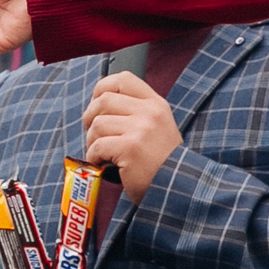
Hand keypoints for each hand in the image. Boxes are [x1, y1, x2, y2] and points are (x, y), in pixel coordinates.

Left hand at [82, 71, 180, 198]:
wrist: (177, 189)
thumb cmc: (162, 163)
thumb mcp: (158, 127)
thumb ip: (137, 112)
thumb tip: (100, 104)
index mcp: (156, 104)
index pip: (123, 79)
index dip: (102, 88)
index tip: (96, 104)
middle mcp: (149, 113)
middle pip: (103, 100)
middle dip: (90, 118)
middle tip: (94, 134)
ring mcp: (141, 130)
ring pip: (97, 124)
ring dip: (92, 140)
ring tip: (101, 153)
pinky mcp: (130, 148)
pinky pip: (97, 146)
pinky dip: (93, 157)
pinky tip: (102, 164)